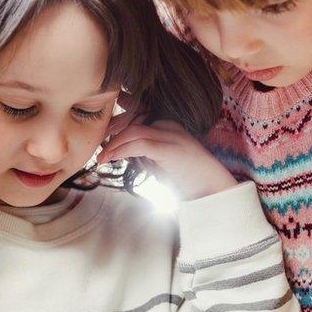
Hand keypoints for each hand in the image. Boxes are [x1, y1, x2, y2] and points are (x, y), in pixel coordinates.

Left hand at [97, 118, 235, 200]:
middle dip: (112, 135)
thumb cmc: (186, 180)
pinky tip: (112, 158)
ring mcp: (172, 136)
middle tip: (99, 151)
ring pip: (133, 131)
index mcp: (168, 126)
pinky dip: (121, 150)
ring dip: (113, 145)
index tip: (104, 143)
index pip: (135, 120)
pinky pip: (140, 144)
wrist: (212, 191)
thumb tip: (121, 153)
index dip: (116, 129)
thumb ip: (144, 155)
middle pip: (132, 122)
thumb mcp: (160, 164)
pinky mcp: (171, 149)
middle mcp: (170, 126)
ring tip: (102, 158)